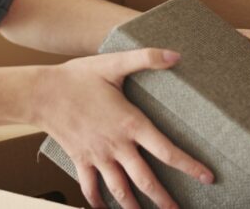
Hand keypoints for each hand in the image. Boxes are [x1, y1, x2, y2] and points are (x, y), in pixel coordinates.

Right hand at [34, 49, 212, 208]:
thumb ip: (146, 58)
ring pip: (120, 190)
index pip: (167, 151)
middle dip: (164, 199)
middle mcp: (117, 145)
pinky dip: (97, 201)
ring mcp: (98, 156)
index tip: (207, 178)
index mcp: (130, 124)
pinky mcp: (81, 160)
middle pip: (146, 180)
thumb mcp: (113, 63)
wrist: (42, 93)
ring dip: (134, 206)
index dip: (189, 166)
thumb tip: (176, 55)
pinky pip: (90, 187)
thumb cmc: (78, 77)